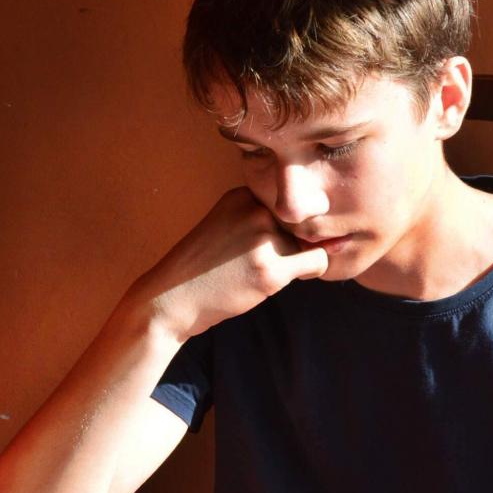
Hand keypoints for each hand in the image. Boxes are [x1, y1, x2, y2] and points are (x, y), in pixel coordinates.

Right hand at [131, 187, 328, 339]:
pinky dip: (312, 270)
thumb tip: (320, 229)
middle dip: (293, 242)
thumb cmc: (204, 267)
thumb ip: (261, 218)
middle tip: (265, 260)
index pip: (286, 203)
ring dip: (298, 259)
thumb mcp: (227, 225)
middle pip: (301, 221)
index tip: (263, 242)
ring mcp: (264, 239)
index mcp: (243, 195)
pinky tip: (283, 279)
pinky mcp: (272, 269)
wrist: (172, 297)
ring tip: (264, 272)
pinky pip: (318, 261)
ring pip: (310, 242)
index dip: (283, 225)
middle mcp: (255, 210)